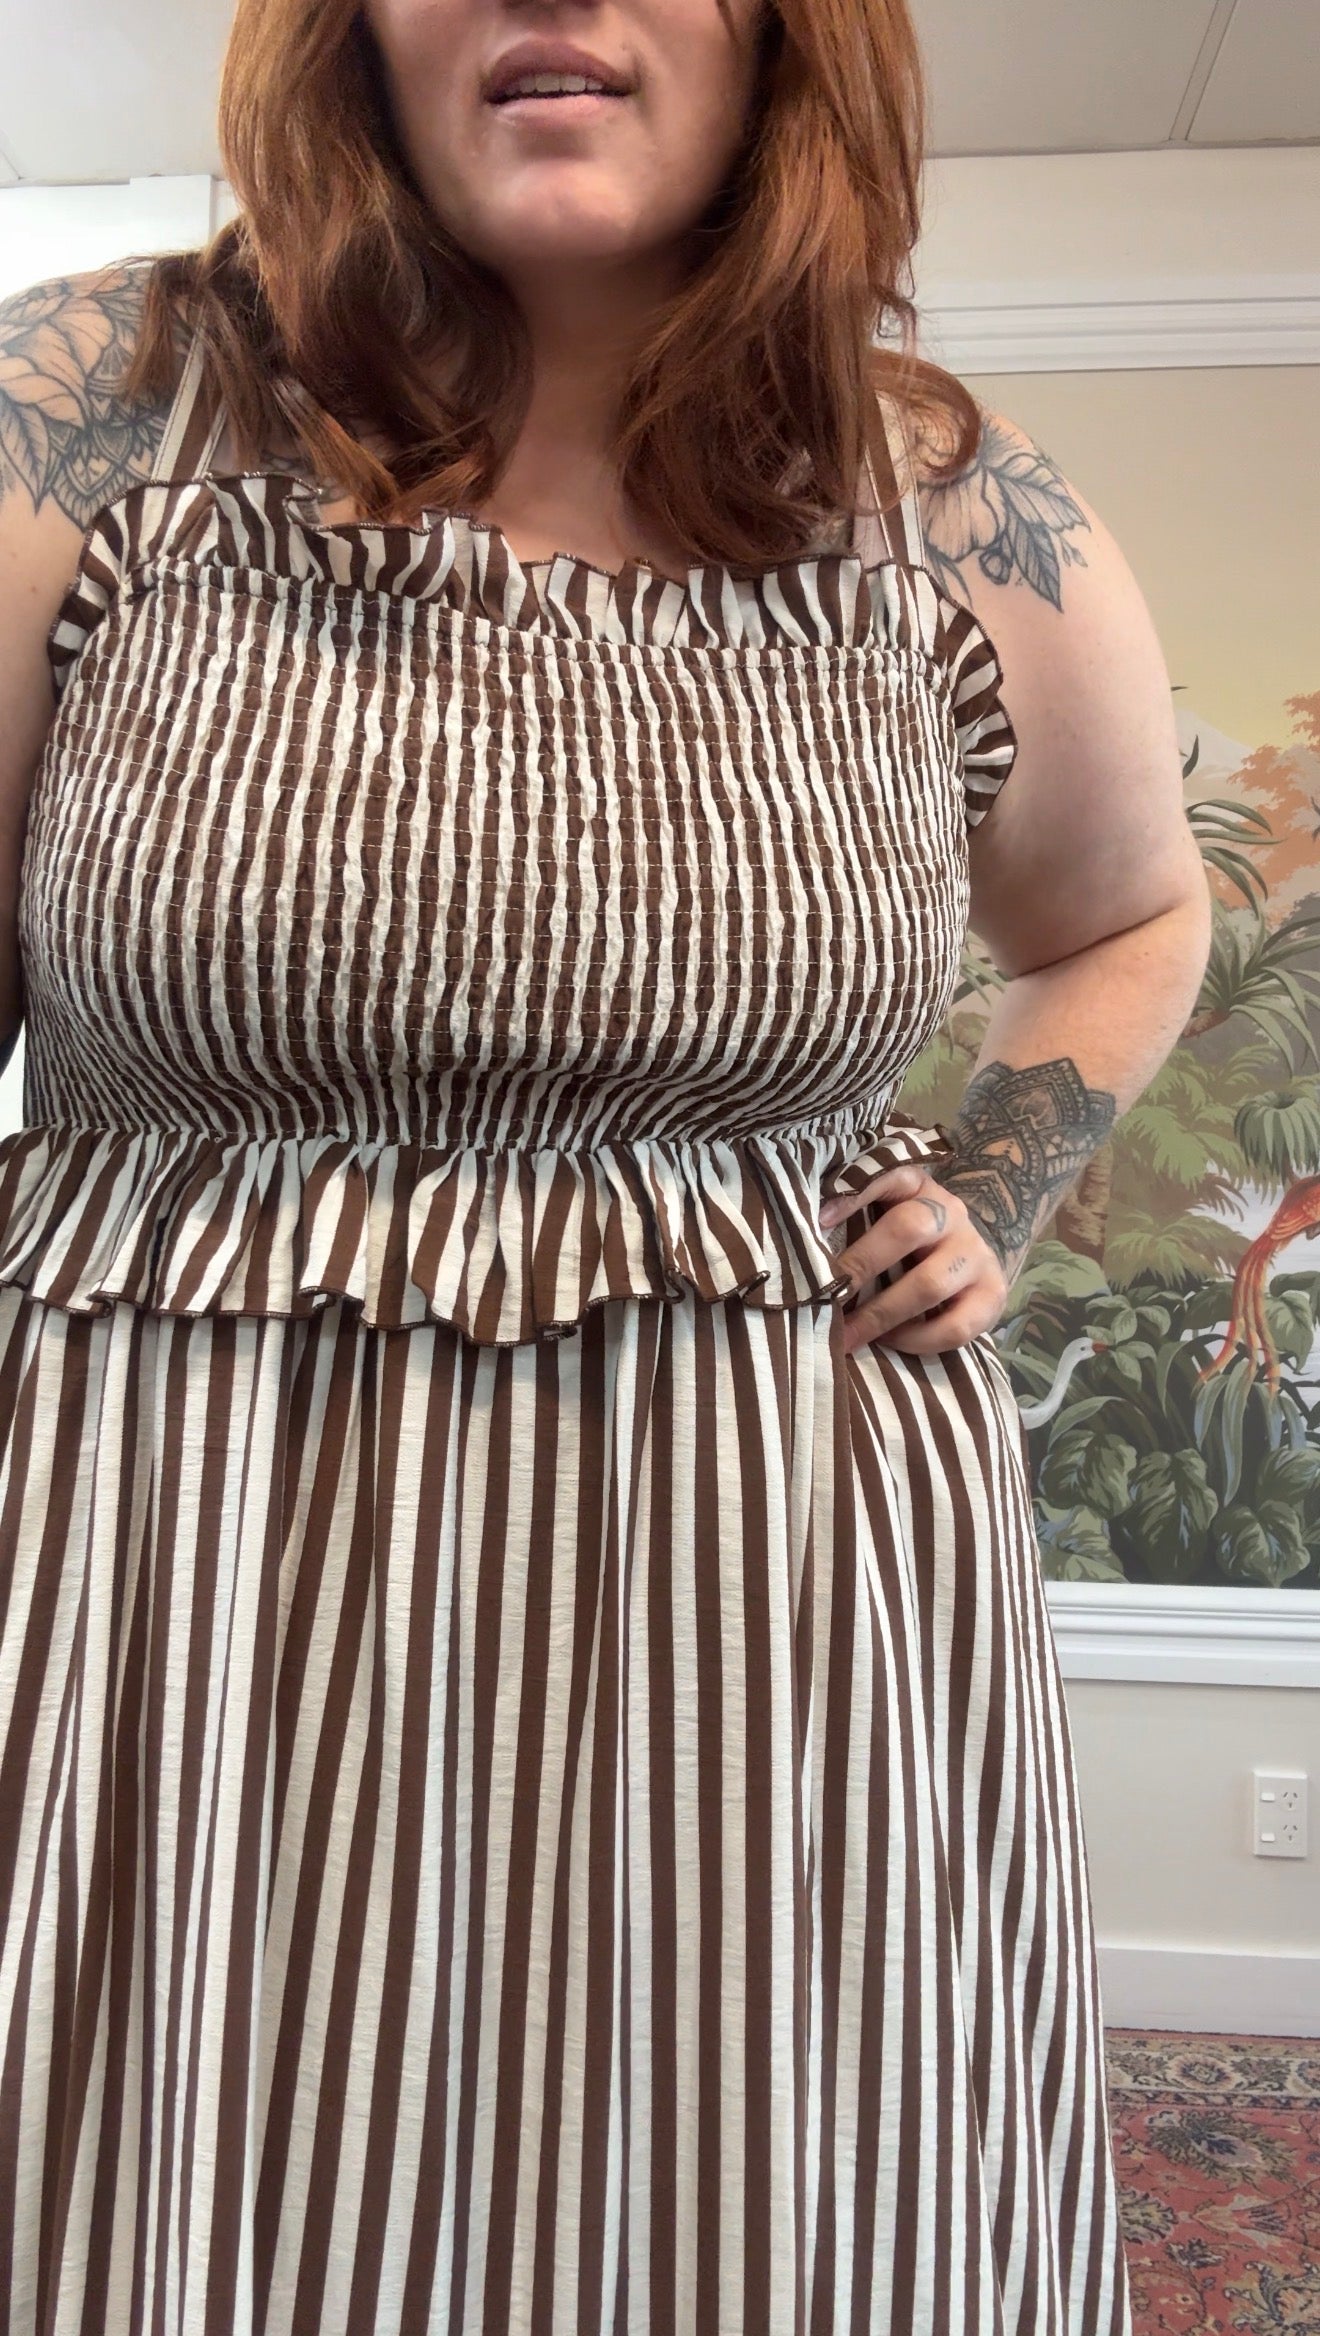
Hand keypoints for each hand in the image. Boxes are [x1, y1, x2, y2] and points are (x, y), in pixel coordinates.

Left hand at [818, 1161, 1010, 1357]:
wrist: (970, 1262)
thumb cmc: (909, 1242)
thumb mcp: (885, 1216)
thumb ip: (853, 1217)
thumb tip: (800, 1243)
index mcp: (920, 1188)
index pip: (892, 1176)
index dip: (856, 1194)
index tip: (819, 1220)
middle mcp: (952, 1215)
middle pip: (909, 1229)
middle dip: (861, 1265)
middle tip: (823, 1296)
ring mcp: (976, 1255)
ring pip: (930, 1284)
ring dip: (881, 1314)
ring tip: (846, 1335)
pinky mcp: (993, 1295)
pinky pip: (956, 1326)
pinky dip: (917, 1340)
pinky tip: (890, 1341)